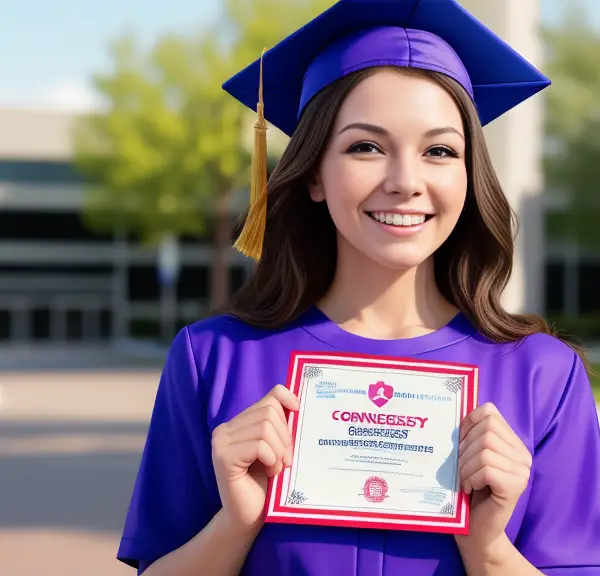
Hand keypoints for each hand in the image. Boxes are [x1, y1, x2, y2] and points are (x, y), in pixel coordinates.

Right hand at [211, 384, 299, 532]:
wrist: (247, 518)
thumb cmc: (265, 485)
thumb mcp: (275, 449)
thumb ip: (279, 428)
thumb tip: (299, 404)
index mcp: (238, 422)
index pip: (270, 395)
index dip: (288, 399)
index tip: (299, 412)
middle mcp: (225, 428)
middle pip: (270, 411)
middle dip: (285, 437)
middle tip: (286, 460)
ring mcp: (221, 441)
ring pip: (265, 427)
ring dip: (279, 451)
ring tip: (276, 468)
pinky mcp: (223, 457)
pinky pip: (259, 445)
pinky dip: (271, 459)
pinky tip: (269, 472)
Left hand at [454, 402, 531, 556]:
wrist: (476, 531)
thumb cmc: (469, 490)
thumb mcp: (469, 457)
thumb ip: (469, 435)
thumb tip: (453, 407)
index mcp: (512, 443)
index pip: (489, 412)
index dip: (468, 422)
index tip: (458, 440)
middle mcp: (522, 455)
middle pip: (486, 430)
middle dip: (464, 449)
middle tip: (461, 468)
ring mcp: (522, 471)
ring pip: (485, 450)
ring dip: (465, 466)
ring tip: (465, 480)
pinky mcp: (516, 487)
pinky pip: (487, 468)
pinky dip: (471, 477)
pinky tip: (470, 489)